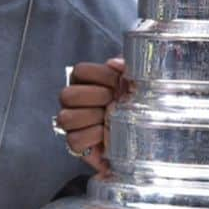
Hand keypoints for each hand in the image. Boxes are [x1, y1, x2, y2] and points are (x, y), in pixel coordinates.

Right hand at [56, 57, 127, 174]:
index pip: (79, 71)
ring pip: (65, 118)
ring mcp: (73, 124)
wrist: (143, 138)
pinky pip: (73, 140)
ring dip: (91, 117)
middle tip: (112, 100)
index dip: (99, 75)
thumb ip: (127, 69)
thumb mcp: (135, 84)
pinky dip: (91, 136)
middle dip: (94, 97)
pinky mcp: (77, 145)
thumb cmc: (134, 107)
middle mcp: (75, 102)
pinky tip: (106, 133)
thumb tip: (115, 63)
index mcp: (86, 83)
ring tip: (109, 118)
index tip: (118, 82)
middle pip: (67, 95)